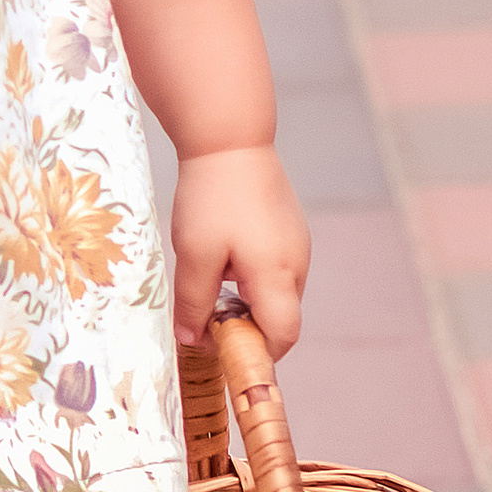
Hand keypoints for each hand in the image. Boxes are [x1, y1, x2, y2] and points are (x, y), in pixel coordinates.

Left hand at [169, 145, 308, 354]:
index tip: (221, 349)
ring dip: (248, 299)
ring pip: (277, 292)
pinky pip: (276, 267)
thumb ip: (194, 303)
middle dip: (247, 327)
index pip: (283, 337)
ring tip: (211, 275)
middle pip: (280, 317)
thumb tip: (193, 341)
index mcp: (278, 275)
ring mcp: (297, 244)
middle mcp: (298, 263)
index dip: (256, 353)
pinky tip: (224, 251)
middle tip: (206, 315)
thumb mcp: (194, 256)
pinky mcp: (290, 228)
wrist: (229, 138)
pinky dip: (253, 276)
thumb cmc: (212, 197)